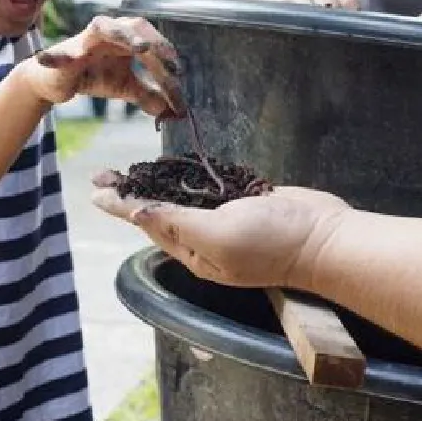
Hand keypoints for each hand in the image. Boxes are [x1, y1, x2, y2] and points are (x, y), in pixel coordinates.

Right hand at [25, 16, 185, 117]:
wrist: (59, 81)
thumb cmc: (94, 75)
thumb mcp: (127, 87)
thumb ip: (150, 96)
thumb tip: (175, 113)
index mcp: (127, 35)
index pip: (152, 39)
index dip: (166, 54)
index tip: (178, 74)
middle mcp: (109, 30)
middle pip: (136, 27)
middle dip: (155, 44)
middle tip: (170, 66)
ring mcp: (86, 38)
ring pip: (106, 27)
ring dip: (124, 35)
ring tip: (141, 49)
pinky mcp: (65, 52)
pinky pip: (66, 51)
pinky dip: (67, 53)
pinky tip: (75, 57)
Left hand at [91, 173, 350, 288]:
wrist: (324, 236)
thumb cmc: (271, 242)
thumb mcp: (217, 235)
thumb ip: (177, 223)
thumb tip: (137, 215)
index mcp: (195, 253)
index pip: (149, 225)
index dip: (122, 206)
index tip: (97, 190)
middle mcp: (206, 239)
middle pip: (160, 211)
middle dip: (131, 193)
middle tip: (104, 173)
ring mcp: (226, 220)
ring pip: (182, 198)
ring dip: (155, 183)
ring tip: (128, 170)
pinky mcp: (245, 201)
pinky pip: (210, 188)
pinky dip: (189, 177)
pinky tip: (173, 168)